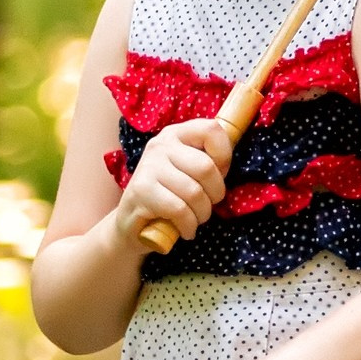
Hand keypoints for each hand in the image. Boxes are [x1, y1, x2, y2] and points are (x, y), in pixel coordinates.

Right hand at [111, 117, 232, 251]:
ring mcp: (148, 166)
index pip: (211, 129)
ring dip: (202, 214)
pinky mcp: (141, 191)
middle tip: (207, 205)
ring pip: (194, 192)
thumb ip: (209, 161)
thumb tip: (228, 161)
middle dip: (215, 194)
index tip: (219, 174)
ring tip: (194, 219)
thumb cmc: (169, 197)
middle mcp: (160, 145)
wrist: (132, 224)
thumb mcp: (190, 173)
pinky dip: (189, 225)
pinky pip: (180, 210)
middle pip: (206, 167)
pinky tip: (185, 230)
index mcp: (176, 135)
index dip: (224, 154)